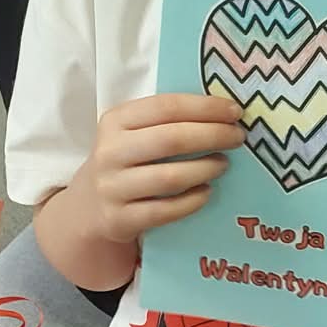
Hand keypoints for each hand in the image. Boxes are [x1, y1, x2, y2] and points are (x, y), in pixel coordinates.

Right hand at [80, 92, 244, 243]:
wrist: (88, 206)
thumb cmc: (125, 160)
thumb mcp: (131, 132)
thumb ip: (166, 120)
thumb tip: (223, 114)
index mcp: (115, 120)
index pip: (166, 107)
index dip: (205, 107)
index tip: (234, 111)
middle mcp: (110, 152)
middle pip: (171, 140)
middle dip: (213, 136)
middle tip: (237, 138)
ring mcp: (112, 188)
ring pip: (170, 177)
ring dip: (205, 169)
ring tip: (223, 164)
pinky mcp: (119, 219)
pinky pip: (165, 211)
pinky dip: (192, 201)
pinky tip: (207, 192)